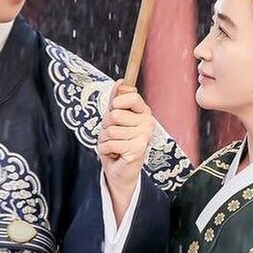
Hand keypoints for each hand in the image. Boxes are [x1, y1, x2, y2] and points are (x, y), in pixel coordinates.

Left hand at [98, 81, 154, 223]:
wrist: (119, 170)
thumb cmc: (117, 144)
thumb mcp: (114, 119)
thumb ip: (117, 100)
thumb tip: (120, 82)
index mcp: (144, 113)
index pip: (130, 96)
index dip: (117, 103)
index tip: (115, 111)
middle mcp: (147, 123)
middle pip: (115, 114)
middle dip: (106, 126)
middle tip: (113, 135)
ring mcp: (144, 136)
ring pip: (111, 130)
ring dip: (105, 139)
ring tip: (114, 145)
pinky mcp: (137, 149)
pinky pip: (110, 143)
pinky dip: (105, 149)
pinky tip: (114, 154)